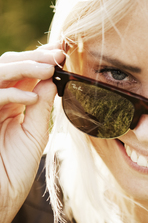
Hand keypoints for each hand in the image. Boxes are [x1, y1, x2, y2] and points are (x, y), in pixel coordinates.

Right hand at [0, 43, 64, 222]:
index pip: (24, 74)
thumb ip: (40, 107)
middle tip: (59, 52)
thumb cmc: (13, 172)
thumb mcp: (33, 135)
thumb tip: (52, 80)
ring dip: (24, 66)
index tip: (64, 49)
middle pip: (8, 65)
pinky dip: (12, 94)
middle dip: (34, 56)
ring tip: (50, 67)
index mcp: (9, 105)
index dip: (41, 59)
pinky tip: (33, 98)